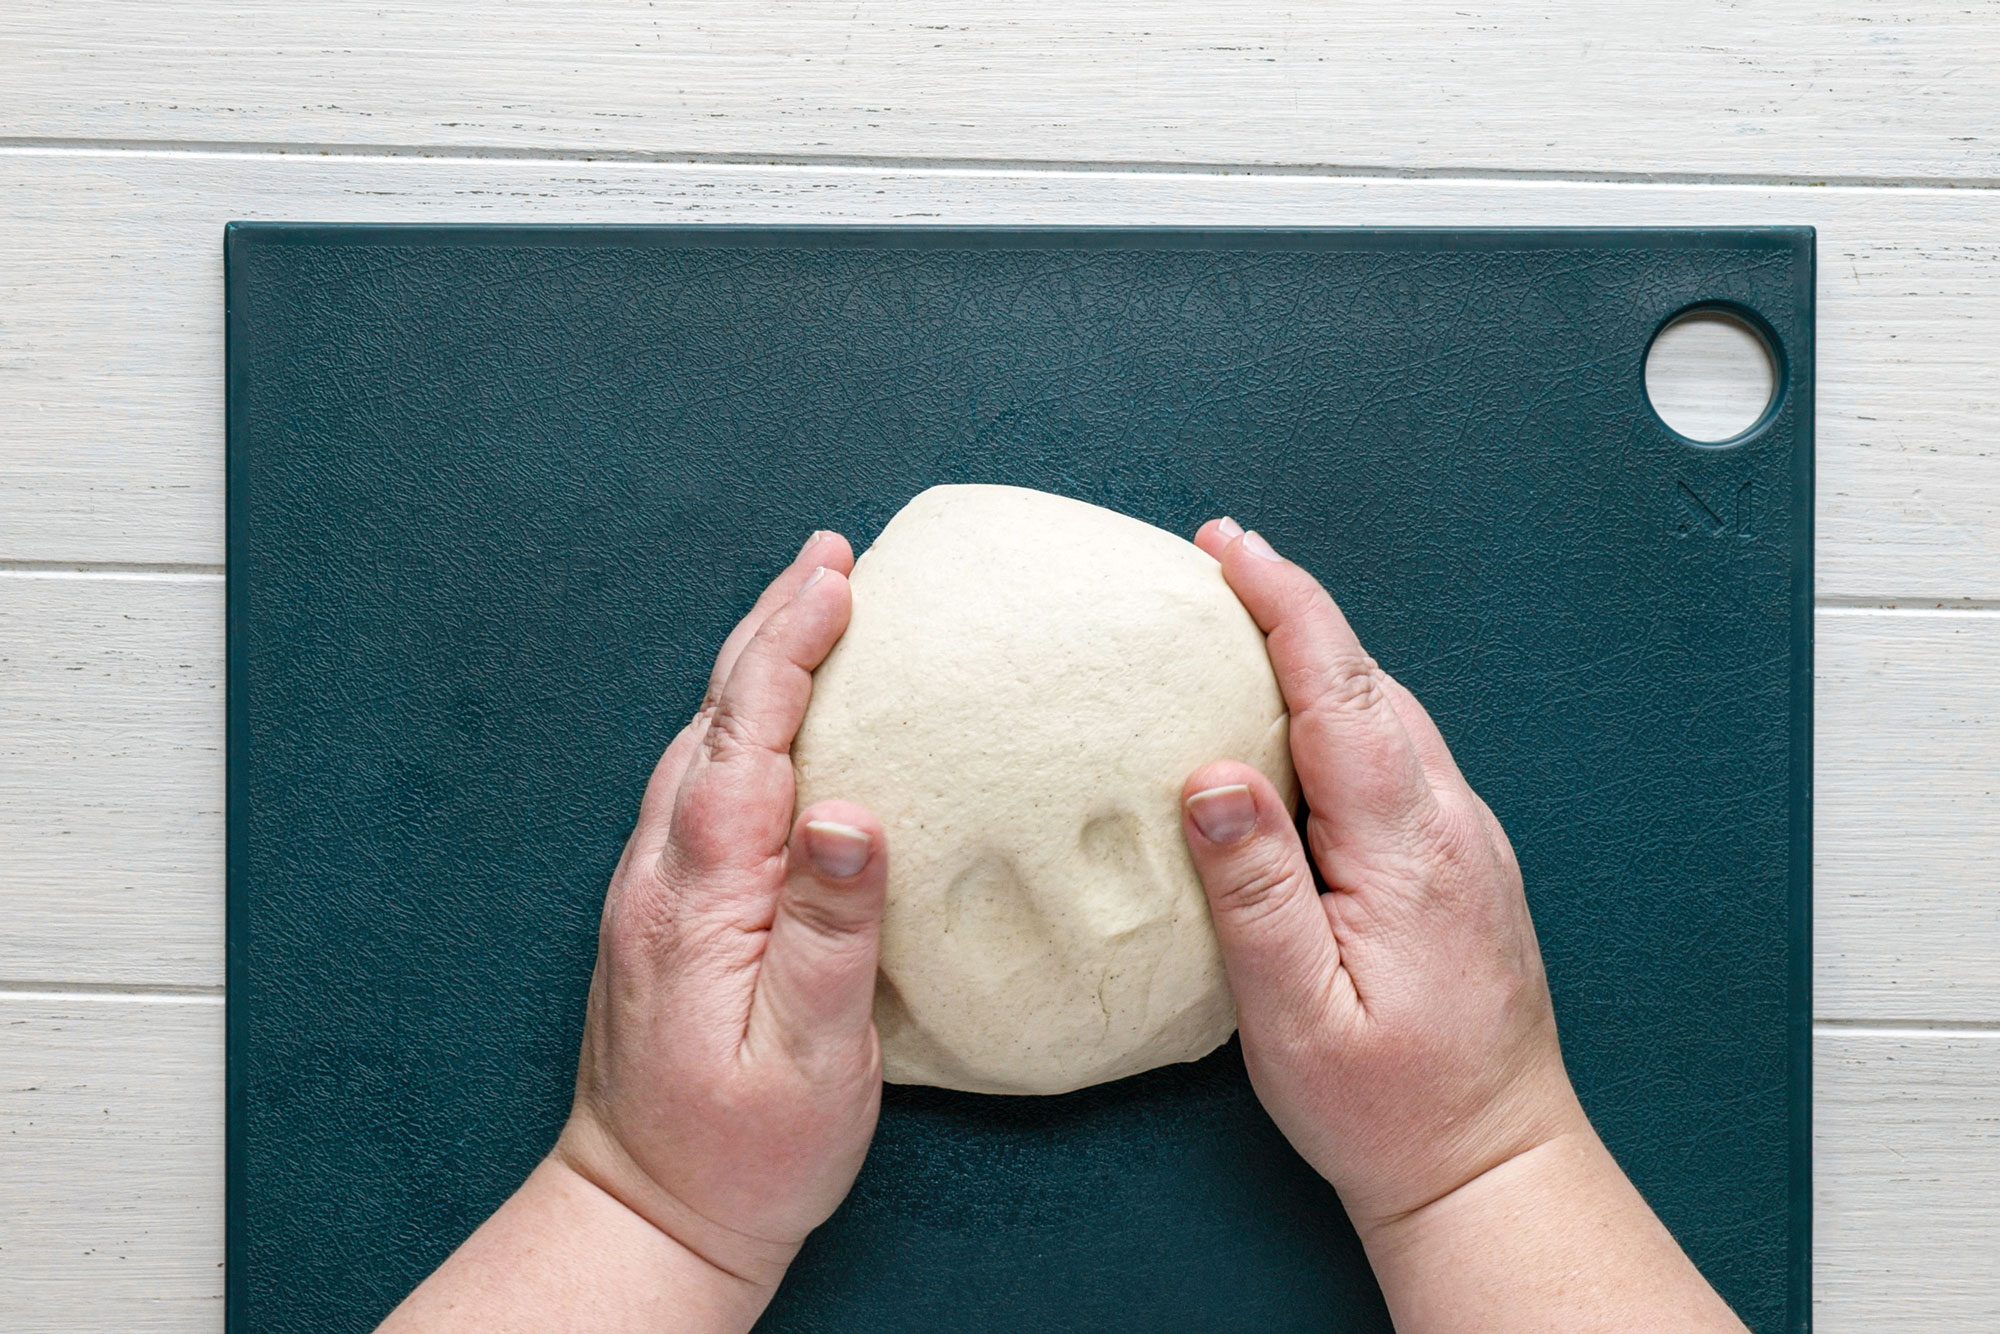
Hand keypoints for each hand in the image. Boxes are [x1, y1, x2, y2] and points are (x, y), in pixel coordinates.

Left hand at [383, 533, 887, 1331]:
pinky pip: (705, 781)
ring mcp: (655, 885)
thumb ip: (830, 935)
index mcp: (702, 896)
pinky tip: (779, 715)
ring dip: (755, 664)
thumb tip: (852, 816)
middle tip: (831, 555)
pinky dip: (745, 720)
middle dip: (770, 625)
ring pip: (702, 741)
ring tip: (813, 604)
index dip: (790, 650)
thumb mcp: (810, 1060)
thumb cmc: (742, 1152)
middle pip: (712, 717)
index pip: (745, 741)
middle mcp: (663, 872)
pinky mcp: (667, 905)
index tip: (836, 578)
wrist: (645, 1212)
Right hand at [1178, 520, 1578, 1229]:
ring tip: (1241, 620)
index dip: (1283, 605)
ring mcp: (1464, 838)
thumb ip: (1254, 891)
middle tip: (1214, 561)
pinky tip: (1297, 722)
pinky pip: (1397, 754)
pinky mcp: (1459, 860)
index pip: (1341, 690)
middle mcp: (1449, 822)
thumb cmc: (1389, 1106)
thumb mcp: (1296, 1015)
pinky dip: (1342, 709)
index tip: (1228, 546)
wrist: (1492, 1163)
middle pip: (1370, 681)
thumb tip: (1211, 775)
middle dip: (1293, 609)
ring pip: (1389, 713)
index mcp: (1406, 847)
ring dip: (1319, 656)